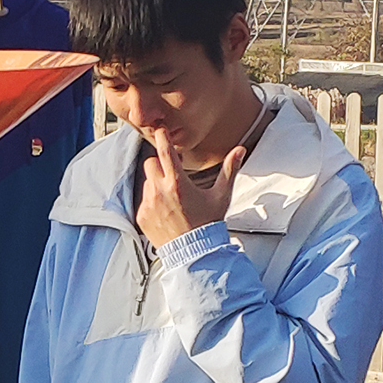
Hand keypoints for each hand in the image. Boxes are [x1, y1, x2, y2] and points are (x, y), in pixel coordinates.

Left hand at [135, 124, 245, 249]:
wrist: (194, 252)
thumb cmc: (208, 223)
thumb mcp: (221, 196)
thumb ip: (229, 170)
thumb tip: (240, 150)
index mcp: (178, 183)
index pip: (165, 151)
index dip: (162, 138)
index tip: (161, 131)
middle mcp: (160, 191)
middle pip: (150, 163)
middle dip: (159, 164)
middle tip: (172, 174)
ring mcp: (148, 204)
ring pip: (147, 182)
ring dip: (157, 184)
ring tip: (173, 199)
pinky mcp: (142, 216)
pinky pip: (143, 201)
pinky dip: (152, 202)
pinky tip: (167, 212)